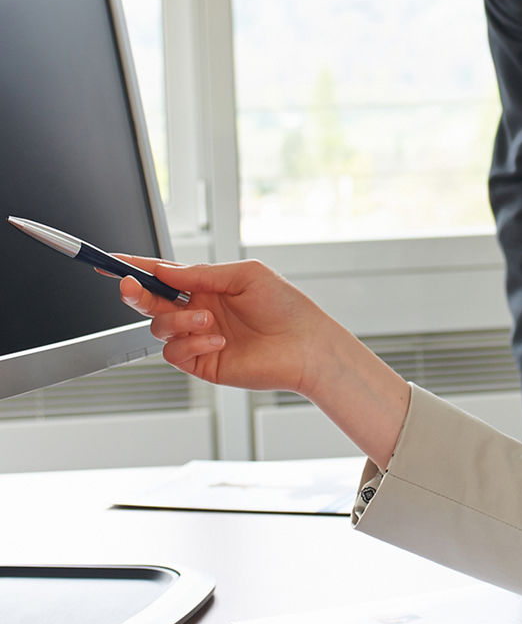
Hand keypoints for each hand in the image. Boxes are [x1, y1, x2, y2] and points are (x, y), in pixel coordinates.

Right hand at [116, 256, 409, 466]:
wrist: (308, 345)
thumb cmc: (286, 307)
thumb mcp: (244, 276)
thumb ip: (202, 274)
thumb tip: (165, 270)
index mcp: (208, 288)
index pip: (164, 276)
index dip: (137, 268)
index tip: (112, 260)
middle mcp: (199, 311)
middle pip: (150, 302)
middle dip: (136, 292)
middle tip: (131, 285)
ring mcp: (199, 338)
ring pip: (159, 328)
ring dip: (177, 321)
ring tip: (209, 320)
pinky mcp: (203, 362)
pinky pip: (175, 353)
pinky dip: (190, 343)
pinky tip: (217, 339)